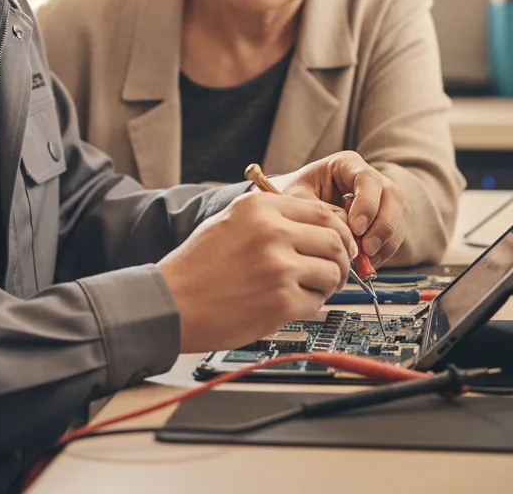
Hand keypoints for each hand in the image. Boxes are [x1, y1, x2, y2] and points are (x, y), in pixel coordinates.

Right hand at [158, 191, 354, 352]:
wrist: (172, 302)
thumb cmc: (198, 265)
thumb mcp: (231, 219)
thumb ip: (272, 216)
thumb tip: (318, 225)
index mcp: (260, 207)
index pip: (323, 212)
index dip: (339, 231)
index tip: (340, 244)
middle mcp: (272, 231)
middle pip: (334, 241)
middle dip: (340, 260)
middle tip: (334, 272)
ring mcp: (279, 267)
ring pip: (332, 273)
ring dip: (326, 285)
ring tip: (307, 289)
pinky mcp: (281, 301)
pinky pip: (316, 302)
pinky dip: (309, 306)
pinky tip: (289, 304)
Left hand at [270, 152, 410, 266]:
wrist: (294, 208)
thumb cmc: (294, 197)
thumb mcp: (298, 199)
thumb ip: (320, 211)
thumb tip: (348, 230)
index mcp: (346, 164)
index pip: (368, 179)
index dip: (367, 204)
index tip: (356, 228)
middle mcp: (368, 177)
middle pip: (392, 195)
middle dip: (383, 225)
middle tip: (366, 249)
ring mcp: (380, 196)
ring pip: (400, 214)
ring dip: (387, 240)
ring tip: (367, 260)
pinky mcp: (384, 217)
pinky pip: (395, 232)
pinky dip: (385, 249)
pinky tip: (369, 262)